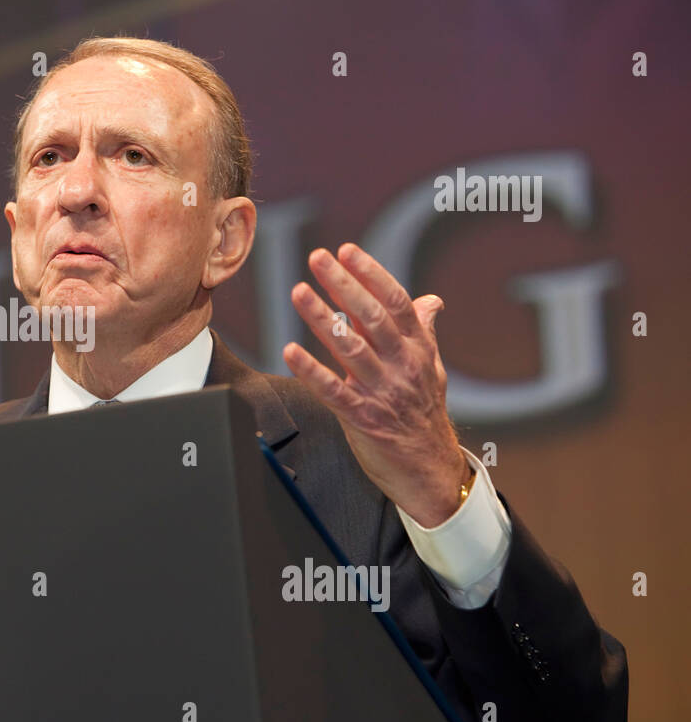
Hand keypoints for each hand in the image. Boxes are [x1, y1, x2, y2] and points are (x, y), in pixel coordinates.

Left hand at [282, 243, 468, 526]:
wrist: (431, 469)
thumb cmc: (425, 413)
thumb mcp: (431, 368)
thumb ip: (422, 332)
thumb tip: (429, 300)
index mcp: (418, 349)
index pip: (395, 302)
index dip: (370, 274)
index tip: (346, 251)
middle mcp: (403, 365)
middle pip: (372, 318)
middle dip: (343, 285)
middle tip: (318, 259)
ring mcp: (383, 392)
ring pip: (350, 348)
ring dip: (321, 318)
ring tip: (299, 291)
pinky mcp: (364, 418)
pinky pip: (334, 391)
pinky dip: (311, 371)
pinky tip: (290, 351)